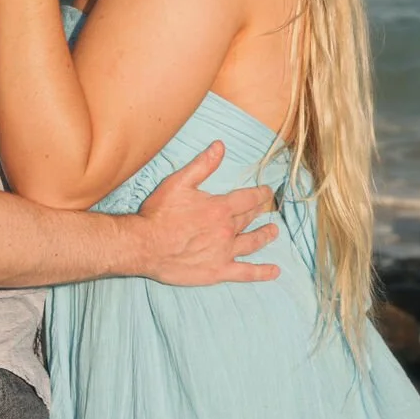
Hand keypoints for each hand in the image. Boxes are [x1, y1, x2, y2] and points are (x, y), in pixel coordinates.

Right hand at [130, 140, 280, 284]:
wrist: (145, 245)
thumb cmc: (159, 213)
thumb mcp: (179, 182)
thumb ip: (202, 165)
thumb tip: (220, 146)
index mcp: (220, 208)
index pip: (247, 199)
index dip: (259, 194)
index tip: (266, 191)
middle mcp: (227, 230)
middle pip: (248, 219)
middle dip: (259, 212)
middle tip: (267, 209)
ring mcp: (225, 252)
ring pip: (252, 243)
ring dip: (265, 236)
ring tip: (274, 232)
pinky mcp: (218, 271)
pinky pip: (246, 272)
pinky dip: (261, 272)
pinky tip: (274, 272)